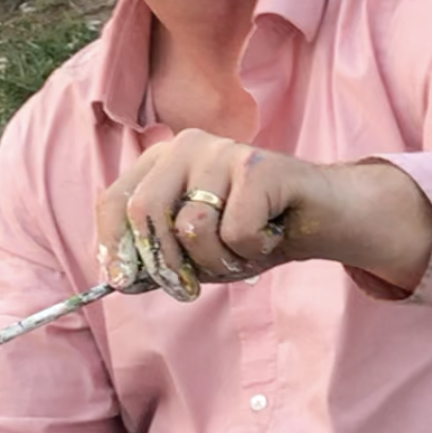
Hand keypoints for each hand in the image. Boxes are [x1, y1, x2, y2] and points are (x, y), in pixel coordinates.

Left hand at [96, 130, 316, 300]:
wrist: (317, 217)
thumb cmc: (251, 231)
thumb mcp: (195, 250)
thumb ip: (158, 256)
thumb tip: (121, 277)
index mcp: (162, 161)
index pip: (114, 200)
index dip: (114, 245)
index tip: (124, 282)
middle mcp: (187, 145)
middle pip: (142, 209)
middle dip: (163, 262)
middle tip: (189, 287)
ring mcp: (223, 150)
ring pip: (192, 226)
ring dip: (218, 260)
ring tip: (243, 249)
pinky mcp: (259, 164)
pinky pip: (236, 230)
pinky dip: (252, 250)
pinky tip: (269, 233)